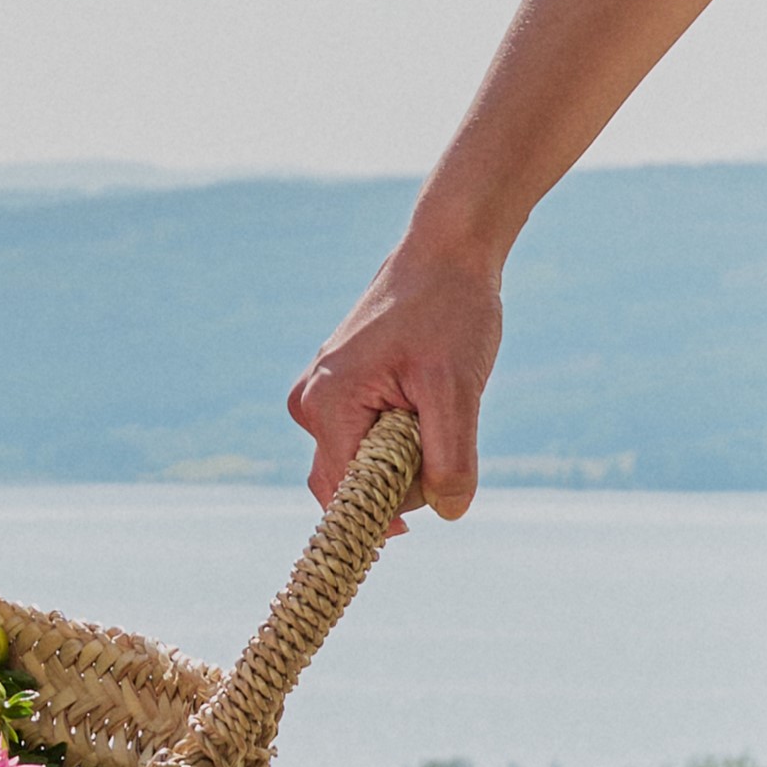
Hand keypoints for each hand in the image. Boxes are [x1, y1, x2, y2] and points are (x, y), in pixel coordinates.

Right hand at [291, 231, 502, 520]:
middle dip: (402, 478)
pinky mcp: (339, 388)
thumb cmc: (450, 312)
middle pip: (352, 484)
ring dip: (405, 454)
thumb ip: (451, 457)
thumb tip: (448, 512)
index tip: (430, 504)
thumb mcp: (457, 389)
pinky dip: (402, 435)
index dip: (392, 510)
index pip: (348, 495)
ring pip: (363, 462)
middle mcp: (310, 403)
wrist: (447, 254)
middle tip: (445, 432)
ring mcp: (320, 394)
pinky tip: (426, 396)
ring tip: (436, 404)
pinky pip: (366, 438)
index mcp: (326, 405)